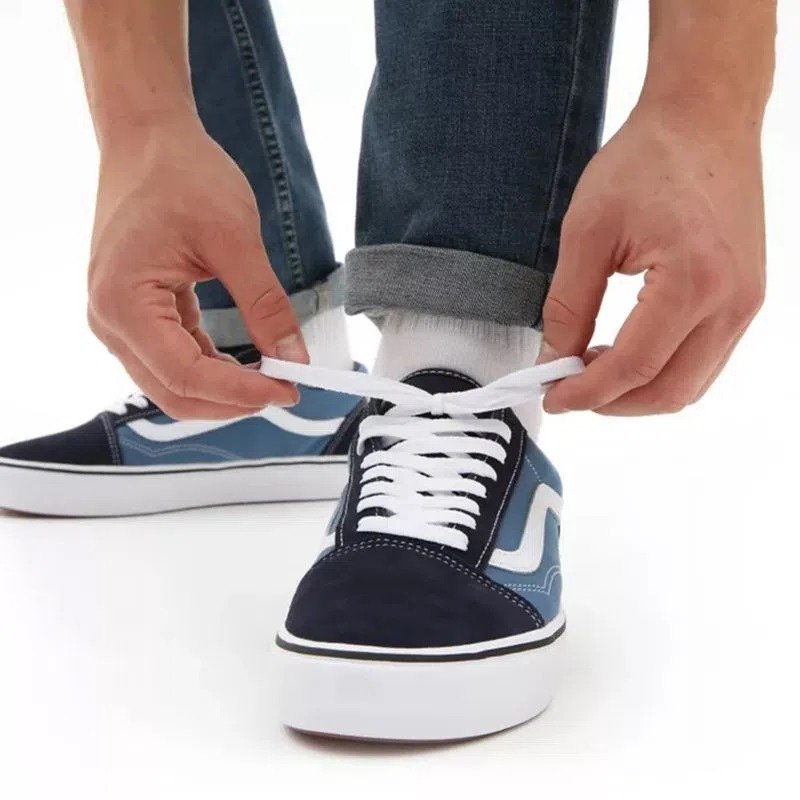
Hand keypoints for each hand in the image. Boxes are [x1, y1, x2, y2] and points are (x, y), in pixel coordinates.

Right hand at [88, 116, 305, 418]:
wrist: (148, 138)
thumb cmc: (180, 173)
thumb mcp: (235, 238)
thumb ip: (265, 304)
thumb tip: (293, 358)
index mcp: (124, 302)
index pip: (186, 375)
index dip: (240, 392)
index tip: (288, 389)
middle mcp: (111, 321)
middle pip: (175, 392)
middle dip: (232, 401)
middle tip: (284, 389)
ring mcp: (120, 320)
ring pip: (174, 383)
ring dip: (223, 389)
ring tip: (272, 376)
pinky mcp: (137, 314)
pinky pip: (175, 358)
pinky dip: (212, 368)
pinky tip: (247, 362)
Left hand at [540, 106, 765, 414]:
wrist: (705, 117)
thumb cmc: (647, 160)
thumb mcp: (587, 233)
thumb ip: (567, 307)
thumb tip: (552, 362)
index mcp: (693, 282)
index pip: (633, 367)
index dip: (585, 392)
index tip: (549, 395)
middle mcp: (732, 302)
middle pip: (668, 392)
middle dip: (610, 402)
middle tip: (566, 386)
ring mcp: (746, 303)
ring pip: (689, 385)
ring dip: (636, 392)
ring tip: (591, 365)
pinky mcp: (746, 298)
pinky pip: (703, 361)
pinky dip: (661, 371)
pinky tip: (624, 351)